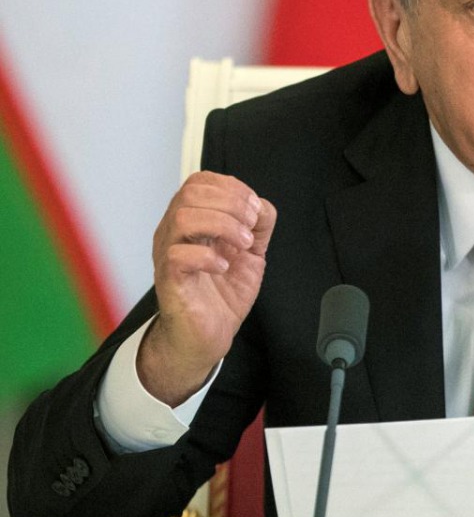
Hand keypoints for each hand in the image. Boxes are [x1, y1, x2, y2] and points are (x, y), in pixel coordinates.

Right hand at [139, 171, 276, 405]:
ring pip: (183, 217)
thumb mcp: (250, 252)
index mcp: (192, 220)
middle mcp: (175, 232)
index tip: (253, 209)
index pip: (200, 181)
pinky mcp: (169, 279)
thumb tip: (262, 205)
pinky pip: (178, 255)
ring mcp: (168, 254)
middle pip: (191, 192)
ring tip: (242, 245)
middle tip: (249, 227)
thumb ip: (259, 225)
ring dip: (222, 225)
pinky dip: (208, 256)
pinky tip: (223, 266)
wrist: (209, 335)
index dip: (231, 187)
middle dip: (231, 203)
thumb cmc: (222, 293)